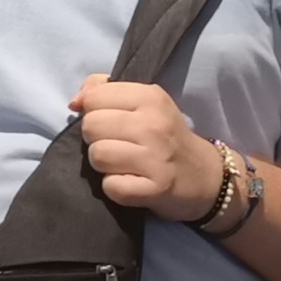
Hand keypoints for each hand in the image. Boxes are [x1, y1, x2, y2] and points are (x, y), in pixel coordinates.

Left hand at [76, 73, 220, 220]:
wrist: (206, 177)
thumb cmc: (167, 137)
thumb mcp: (146, 103)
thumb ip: (107, 91)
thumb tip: (75, 101)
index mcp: (151, 97)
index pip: (94, 98)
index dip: (93, 112)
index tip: (110, 122)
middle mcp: (154, 125)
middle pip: (90, 126)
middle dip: (96, 139)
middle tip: (117, 145)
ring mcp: (156, 158)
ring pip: (97, 156)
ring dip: (104, 165)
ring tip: (123, 164)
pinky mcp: (155, 189)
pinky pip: (111, 186)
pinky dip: (115, 188)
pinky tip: (131, 183)